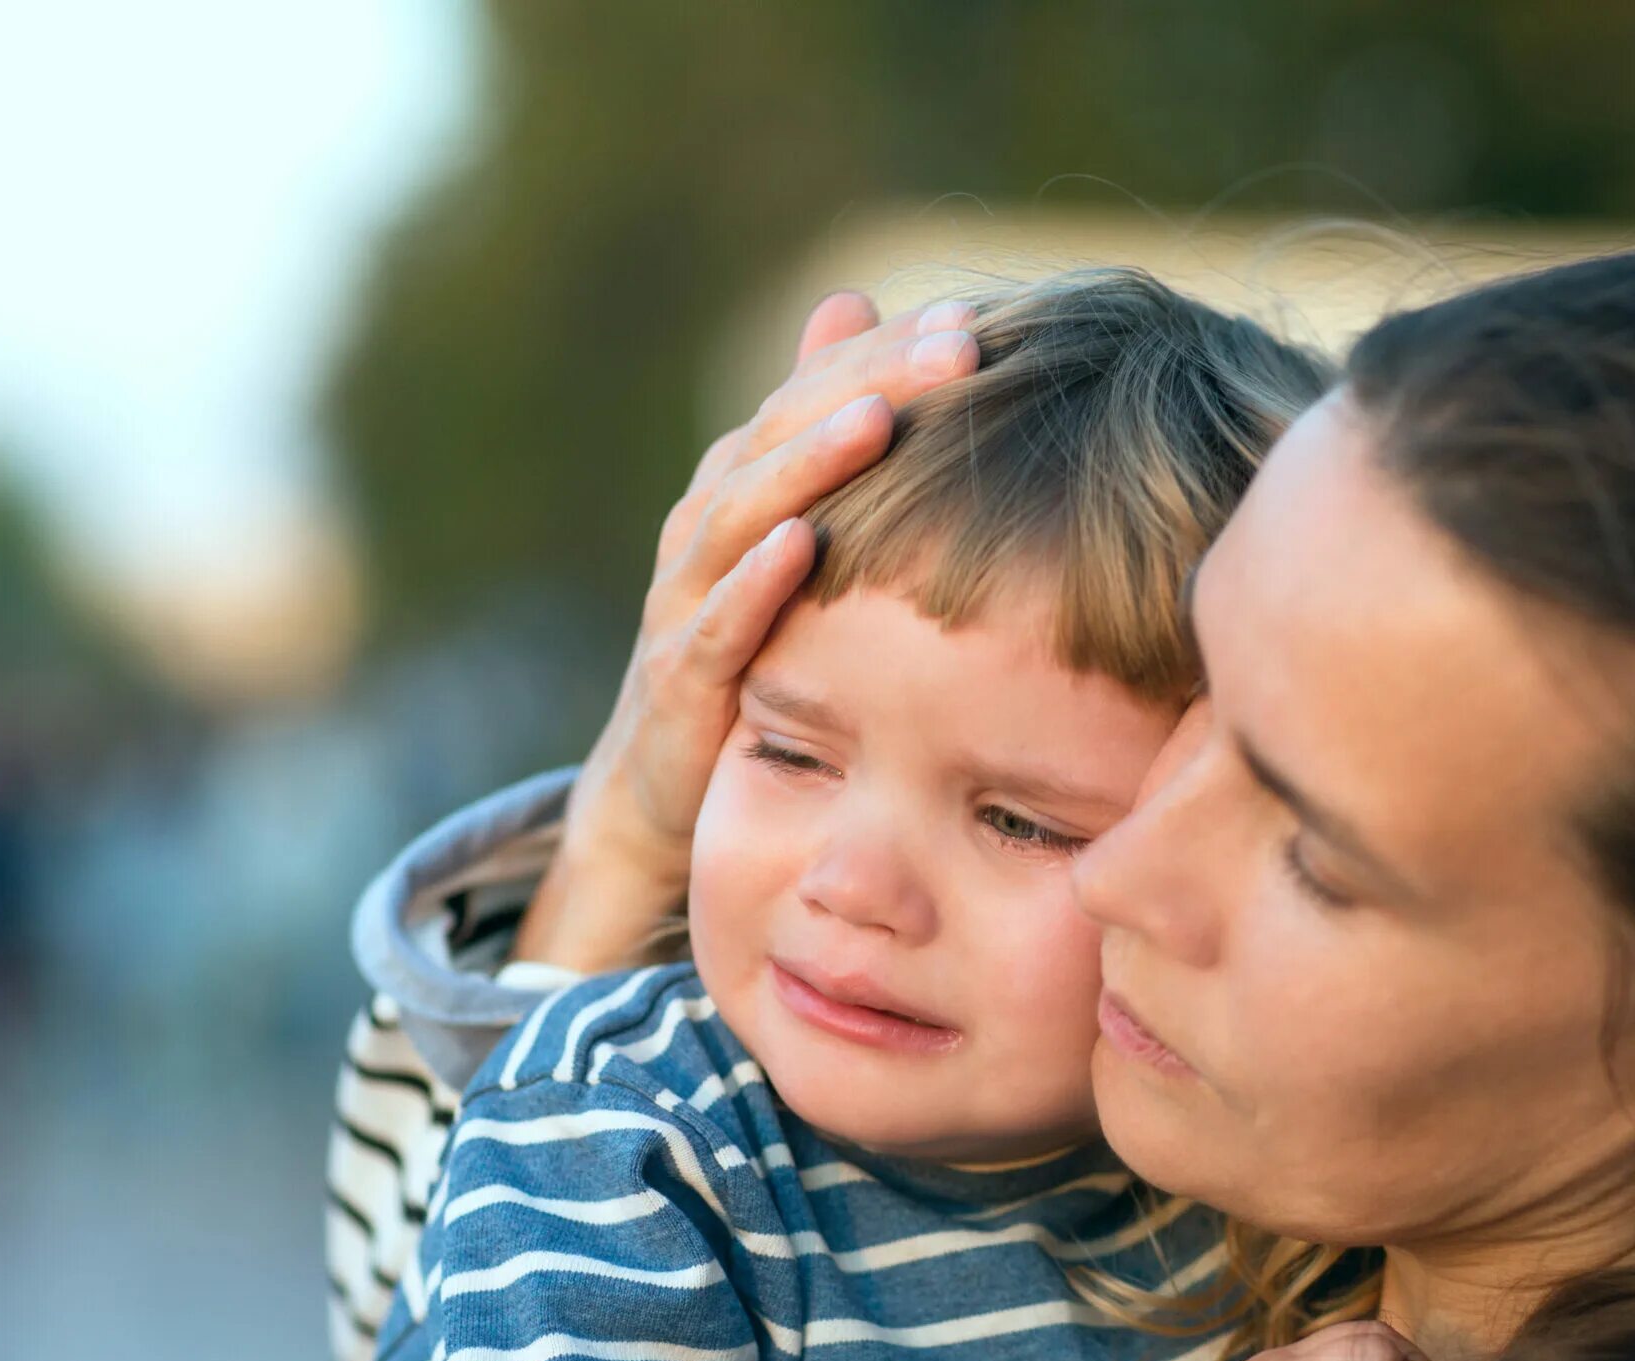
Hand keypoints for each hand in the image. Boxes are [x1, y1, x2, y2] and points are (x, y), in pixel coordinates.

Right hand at [514, 292, 982, 967]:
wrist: (663, 787)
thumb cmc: (750, 653)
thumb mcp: (791, 535)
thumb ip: (816, 426)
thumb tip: (851, 298)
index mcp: (743, 483)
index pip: (813, 395)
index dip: (887, 354)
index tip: (971, 321)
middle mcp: (707, 524)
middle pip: (781, 433)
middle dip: (868, 383)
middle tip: (955, 347)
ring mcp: (684, 599)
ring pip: (742, 513)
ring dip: (809, 464)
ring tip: (877, 420)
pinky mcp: (679, 680)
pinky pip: (716, 624)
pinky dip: (754, 583)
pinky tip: (800, 545)